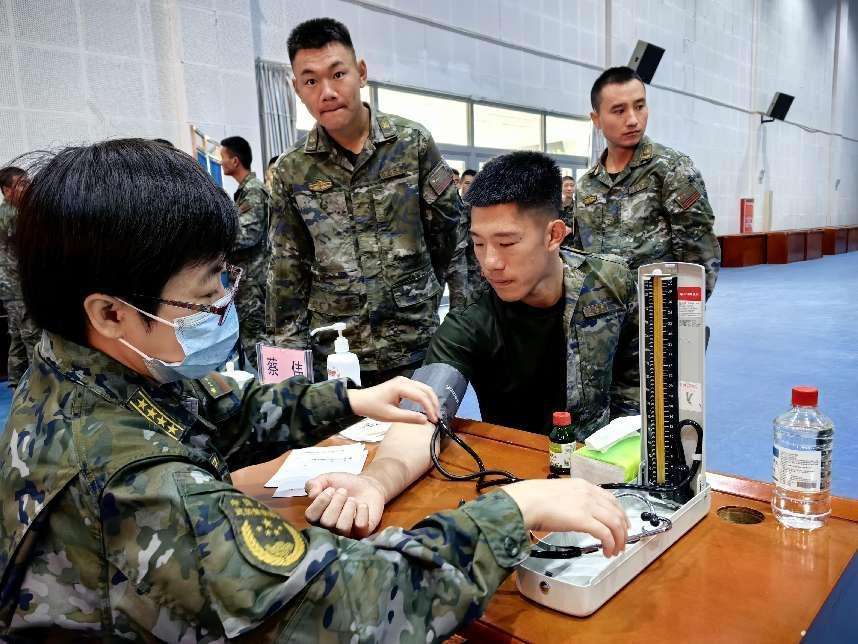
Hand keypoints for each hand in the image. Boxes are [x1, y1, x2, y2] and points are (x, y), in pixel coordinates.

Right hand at [304, 472, 385, 537]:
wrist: (368, 485)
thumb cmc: (345, 484)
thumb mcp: (327, 479)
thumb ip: (314, 484)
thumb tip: (311, 495)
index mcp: (319, 515)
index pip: (311, 517)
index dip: (320, 502)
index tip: (330, 489)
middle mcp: (331, 526)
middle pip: (327, 522)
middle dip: (336, 502)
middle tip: (343, 491)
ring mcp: (347, 531)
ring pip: (342, 527)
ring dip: (348, 508)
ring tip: (353, 499)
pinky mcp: (362, 532)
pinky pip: (360, 526)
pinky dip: (362, 512)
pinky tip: (363, 505)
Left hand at [347, 376, 439, 423]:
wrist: (360, 400)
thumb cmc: (373, 408)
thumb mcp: (390, 416)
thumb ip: (409, 418)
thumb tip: (425, 421)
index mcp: (400, 387)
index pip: (421, 396)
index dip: (430, 408)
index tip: (434, 420)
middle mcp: (404, 380)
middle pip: (426, 389)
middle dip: (434, 403)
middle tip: (437, 417)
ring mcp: (404, 380)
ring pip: (424, 388)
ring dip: (431, 400)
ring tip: (434, 413)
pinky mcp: (403, 383)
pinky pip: (418, 388)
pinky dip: (425, 397)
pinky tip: (426, 407)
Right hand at [503, 478, 630, 556]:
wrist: (528, 501)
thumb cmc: (535, 499)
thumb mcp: (559, 493)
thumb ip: (572, 500)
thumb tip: (574, 512)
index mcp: (583, 485)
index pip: (610, 499)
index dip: (620, 513)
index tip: (623, 524)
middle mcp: (589, 493)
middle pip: (617, 512)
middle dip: (623, 530)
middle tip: (623, 542)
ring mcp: (587, 506)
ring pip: (615, 523)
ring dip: (619, 539)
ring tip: (616, 550)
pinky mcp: (584, 519)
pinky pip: (605, 534)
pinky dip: (610, 544)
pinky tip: (607, 551)